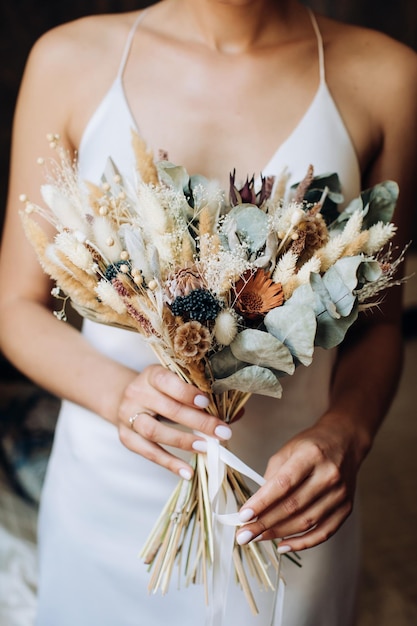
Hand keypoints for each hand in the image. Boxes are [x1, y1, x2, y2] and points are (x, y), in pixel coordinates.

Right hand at [117, 364, 231, 477]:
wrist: (126, 398)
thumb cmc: (160, 391)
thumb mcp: (176, 384)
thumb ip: (203, 397)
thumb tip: (237, 414)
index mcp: (151, 375)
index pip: (167, 381)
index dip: (186, 392)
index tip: (206, 403)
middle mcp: (136, 393)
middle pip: (167, 409)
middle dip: (197, 421)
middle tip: (221, 432)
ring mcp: (127, 416)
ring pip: (154, 431)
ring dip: (183, 441)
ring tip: (205, 448)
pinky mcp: (126, 438)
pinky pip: (148, 452)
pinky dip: (169, 463)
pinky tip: (187, 472)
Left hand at [236, 418, 360, 551]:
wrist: (345, 441)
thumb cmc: (312, 444)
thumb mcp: (288, 450)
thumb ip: (272, 475)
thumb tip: (257, 505)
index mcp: (311, 455)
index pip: (283, 484)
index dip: (262, 502)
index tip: (243, 516)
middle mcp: (328, 475)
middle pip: (293, 506)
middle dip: (265, 523)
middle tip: (243, 534)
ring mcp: (340, 493)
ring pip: (306, 522)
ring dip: (279, 533)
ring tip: (258, 537)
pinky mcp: (346, 507)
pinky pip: (324, 532)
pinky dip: (303, 543)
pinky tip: (284, 545)